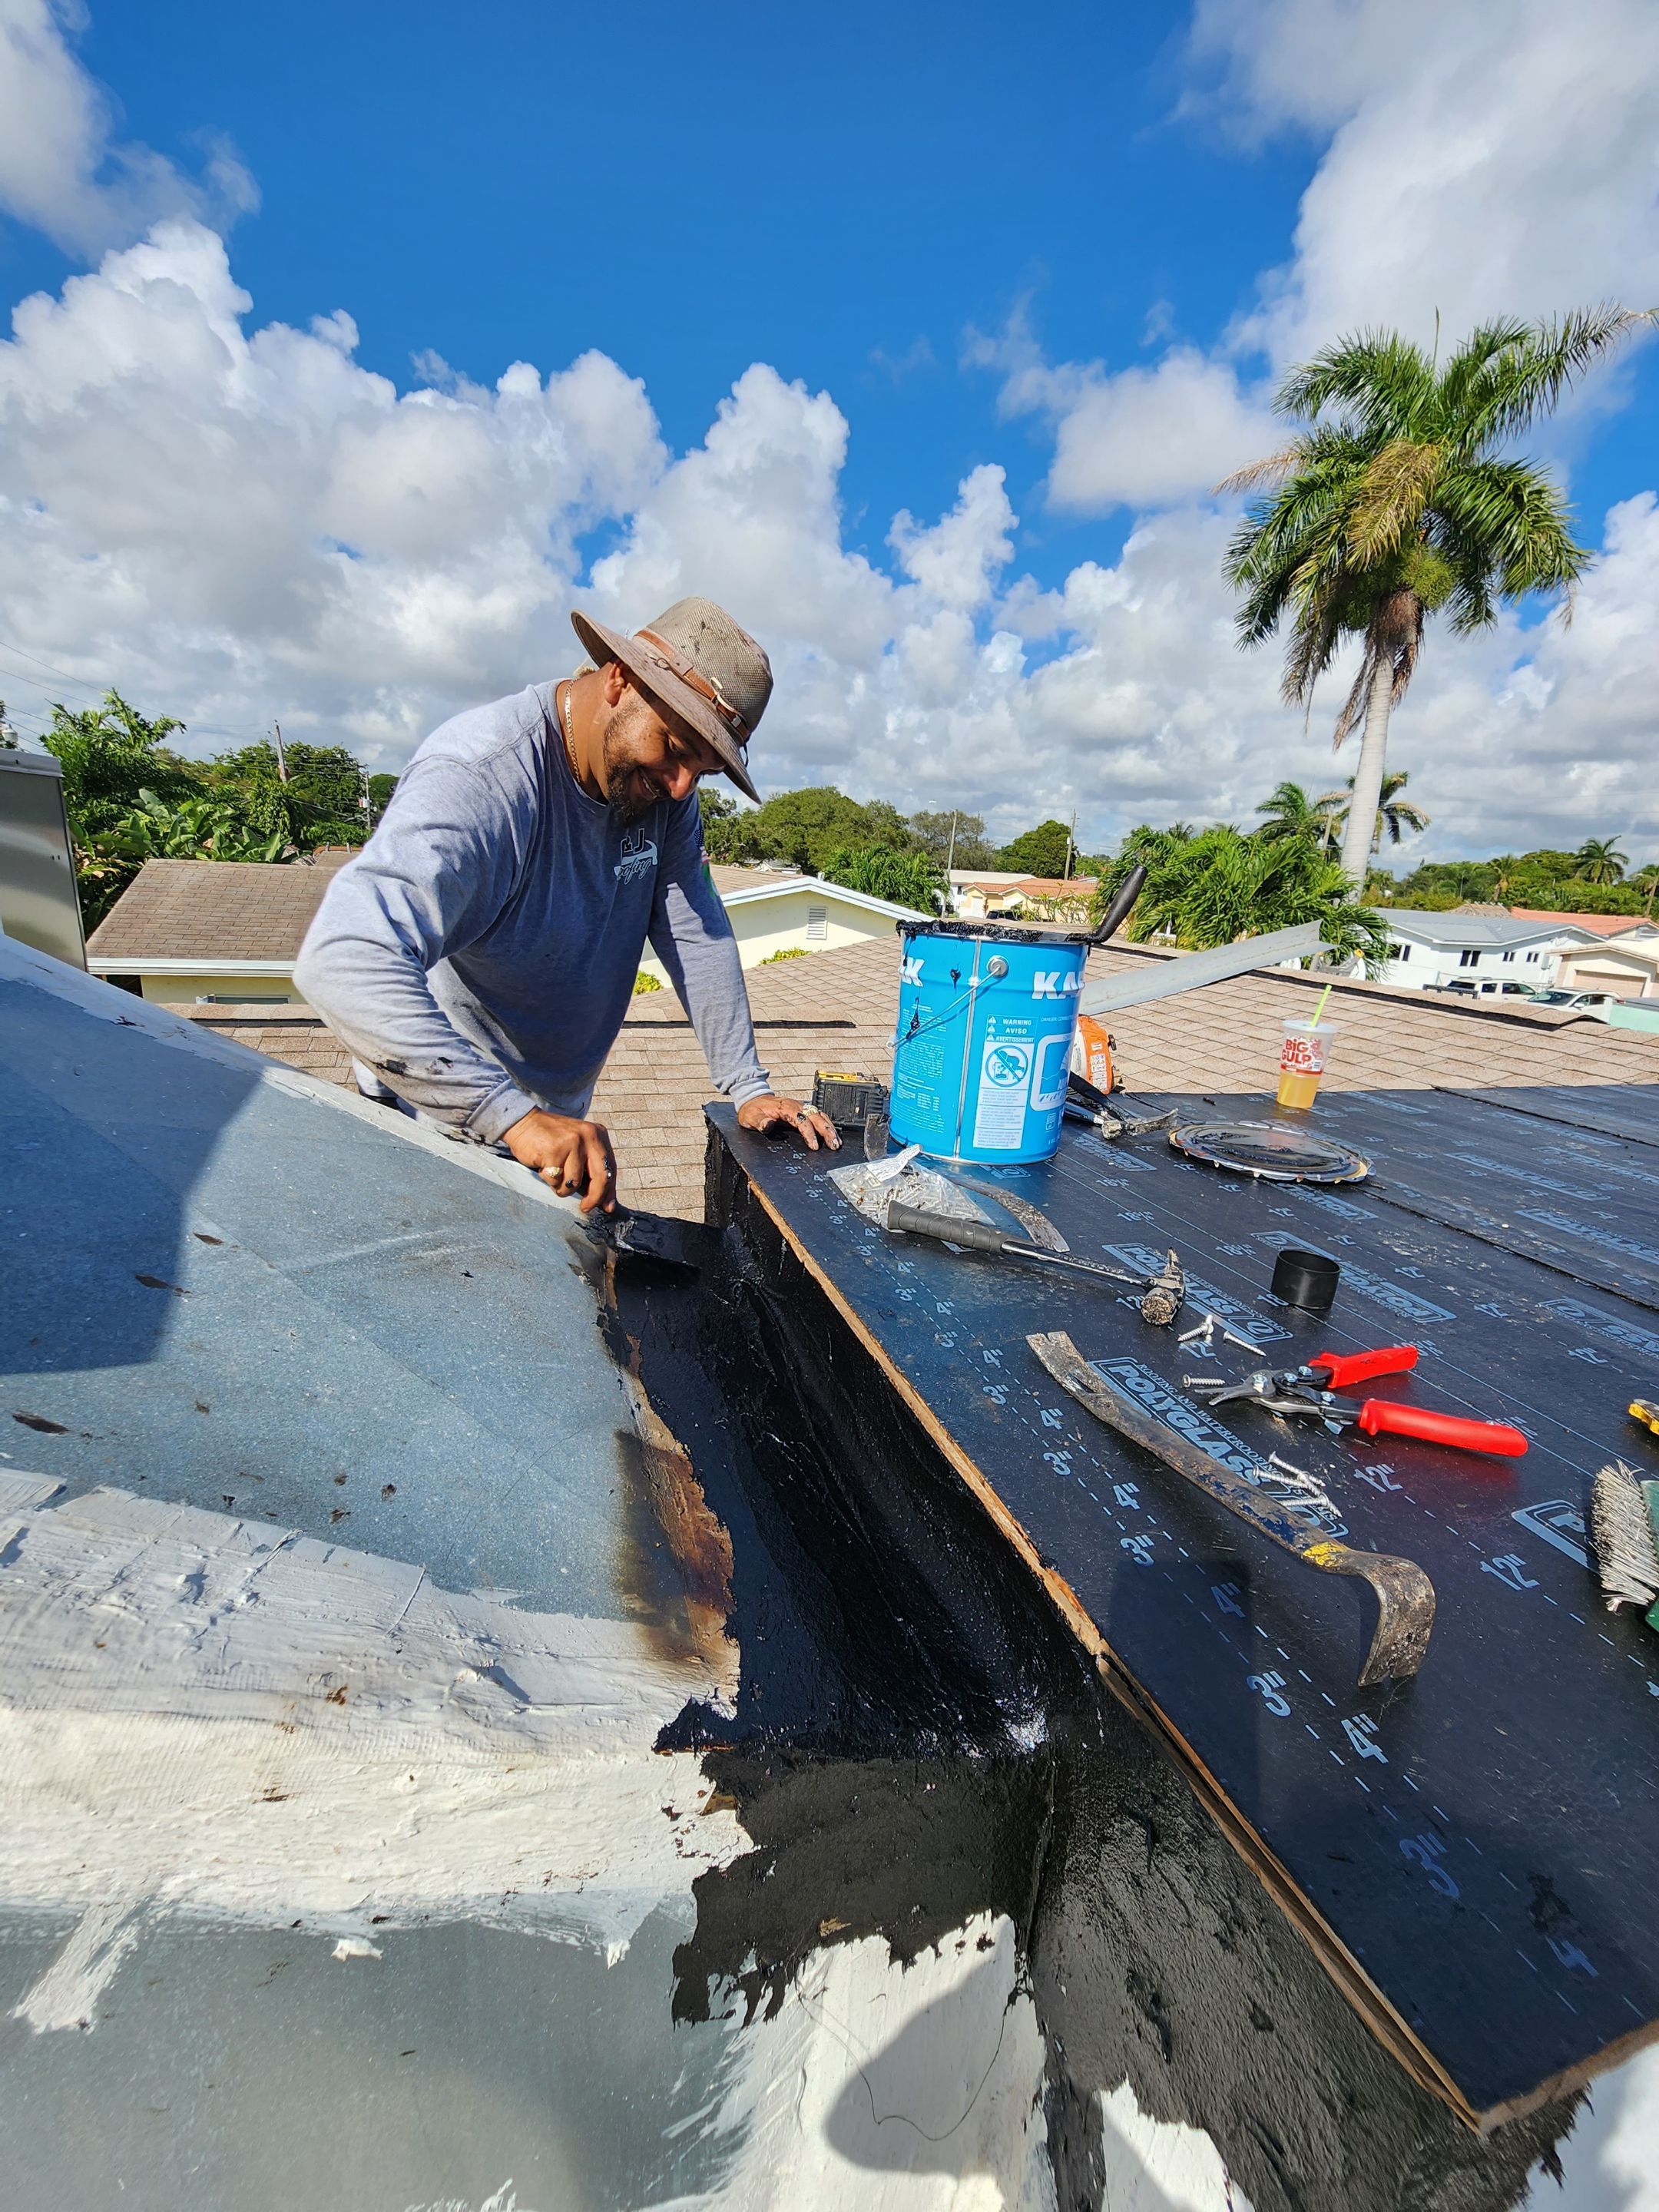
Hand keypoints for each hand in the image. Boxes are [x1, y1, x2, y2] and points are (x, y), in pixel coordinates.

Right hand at [503, 1108, 617, 1212]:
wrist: (525, 1122)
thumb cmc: (552, 1139)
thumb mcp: (578, 1146)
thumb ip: (591, 1167)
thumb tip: (605, 1200)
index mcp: (598, 1134)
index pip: (610, 1167)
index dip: (609, 1190)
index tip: (607, 1207)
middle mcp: (588, 1136)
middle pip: (600, 1177)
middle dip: (594, 1198)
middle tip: (585, 1207)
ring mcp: (571, 1143)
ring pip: (574, 1183)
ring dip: (562, 1187)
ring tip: (554, 1174)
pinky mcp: (554, 1151)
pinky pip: (555, 1180)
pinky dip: (548, 1179)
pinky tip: (544, 1166)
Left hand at [736, 1093, 841, 1151]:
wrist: (753, 1098)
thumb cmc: (753, 1109)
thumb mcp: (750, 1116)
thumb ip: (759, 1121)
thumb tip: (767, 1124)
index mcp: (785, 1107)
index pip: (802, 1120)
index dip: (809, 1133)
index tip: (814, 1145)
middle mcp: (796, 1105)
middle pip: (817, 1116)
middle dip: (827, 1131)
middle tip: (834, 1144)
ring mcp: (801, 1107)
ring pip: (820, 1115)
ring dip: (830, 1128)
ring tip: (837, 1142)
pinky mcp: (803, 1110)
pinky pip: (819, 1116)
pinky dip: (827, 1124)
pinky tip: (832, 1133)